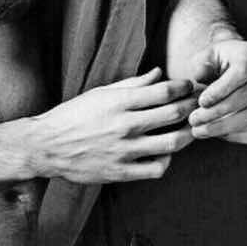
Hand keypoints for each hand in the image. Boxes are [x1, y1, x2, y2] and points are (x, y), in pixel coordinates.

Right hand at [31, 67, 195, 183]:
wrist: (46, 146)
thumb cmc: (73, 116)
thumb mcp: (100, 93)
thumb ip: (132, 84)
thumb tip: (158, 73)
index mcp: (118, 102)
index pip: (163, 91)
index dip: (183, 87)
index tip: (190, 86)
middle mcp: (124, 125)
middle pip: (173, 114)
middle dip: (192, 107)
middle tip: (200, 105)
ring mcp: (124, 150)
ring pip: (172, 143)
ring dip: (188, 135)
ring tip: (191, 129)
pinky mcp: (121, 172)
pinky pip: (156, 169)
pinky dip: (167, 161)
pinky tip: (165, 154)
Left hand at [187, 39, 246, 145]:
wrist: (221, 73)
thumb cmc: (209, 65)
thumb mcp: (200, 60)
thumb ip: (200, 66)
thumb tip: (201, 74)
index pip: (240, 74)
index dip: (220, 91)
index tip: (201, 102)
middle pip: (245, 98)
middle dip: (216, 112)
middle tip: (194, 120)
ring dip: (223, 127)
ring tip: (199, 130)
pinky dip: (237, 136)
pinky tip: (216, 134)